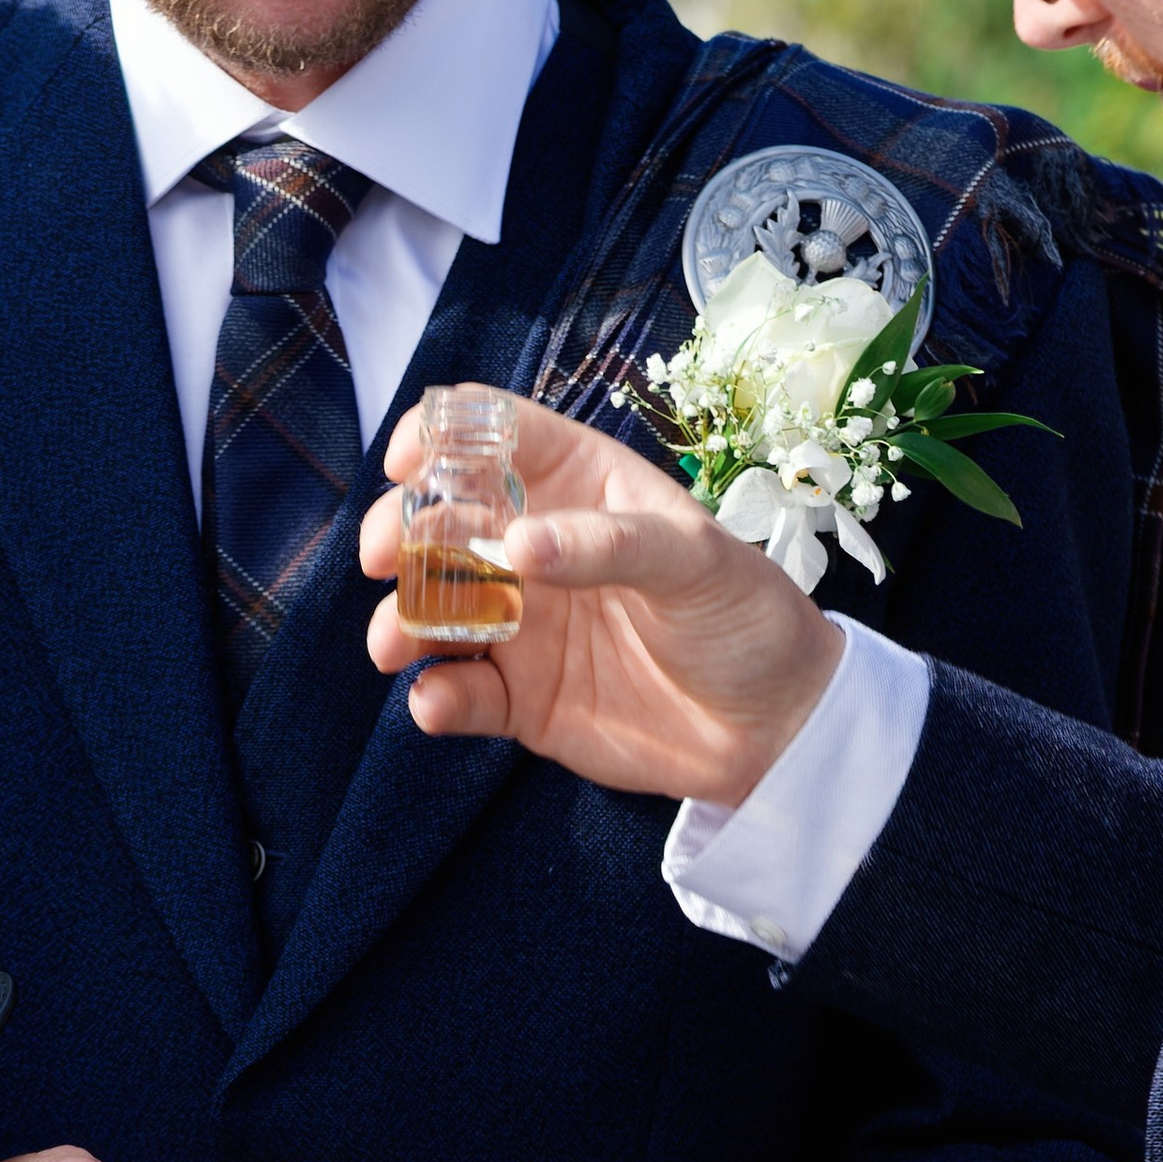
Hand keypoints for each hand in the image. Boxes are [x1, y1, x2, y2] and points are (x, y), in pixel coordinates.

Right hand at [360, 400, 842, 805]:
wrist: (776, 727)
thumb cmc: (747, 617)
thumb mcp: (695, 562)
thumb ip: (608, 546)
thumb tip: (518, 547)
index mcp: (579, 486)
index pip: (494, 434)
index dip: (440, 434)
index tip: (408, 463)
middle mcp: (537, 546)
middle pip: (440, 520)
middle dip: (399, 532)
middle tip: (386, 557)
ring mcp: (523, 623)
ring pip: (432, 609)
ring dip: (400, 621)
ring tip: (395, 645)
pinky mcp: (520, 698)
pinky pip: (457, 693)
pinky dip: (434, 699)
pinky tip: (437, 704)